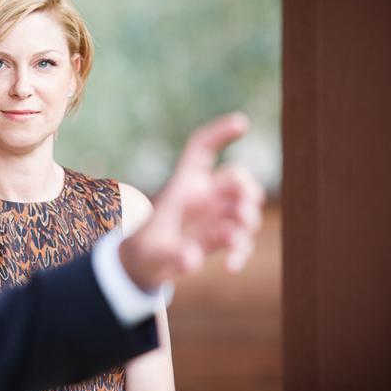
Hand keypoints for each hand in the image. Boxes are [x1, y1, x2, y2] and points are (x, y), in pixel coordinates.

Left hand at [119, 112, 265, 289]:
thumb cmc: (144, 247)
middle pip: (235, 178)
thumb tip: (192, 258)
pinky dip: (240, 251)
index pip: (202, 149)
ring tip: (233, 242)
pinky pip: (241, 239)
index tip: (241, 123)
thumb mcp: (152, 251)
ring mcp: (216, 215)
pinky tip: (231, 267)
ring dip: (247, 222)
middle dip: (246, 190)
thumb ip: (172, 254)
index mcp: (184, 183)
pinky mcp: (222, 237)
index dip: (220, 133)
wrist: (143, 266)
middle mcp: (204, 195)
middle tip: (243, 213)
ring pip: (244, 208)